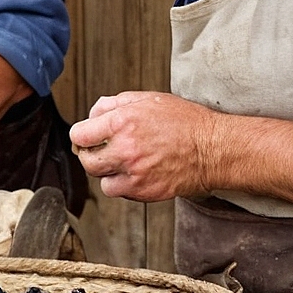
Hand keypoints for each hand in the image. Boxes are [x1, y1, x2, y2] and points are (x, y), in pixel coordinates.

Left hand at [68, 91, 220, 201]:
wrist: (213, 148)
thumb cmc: (185, 121)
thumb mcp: (148, 99)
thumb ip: (114, 104)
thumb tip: (93, 115)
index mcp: (122, 122)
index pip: (79, 135)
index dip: (83, 135)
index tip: (89, 137)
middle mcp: (125, 148)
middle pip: (86, 160)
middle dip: (92, 154)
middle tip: (104, 150)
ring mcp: (134, 173)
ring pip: (101, 179)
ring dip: (107, 172)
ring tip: (124, 162)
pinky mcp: (144, 191)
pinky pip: (118, 192)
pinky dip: (122, 185)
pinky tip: (136, 173)